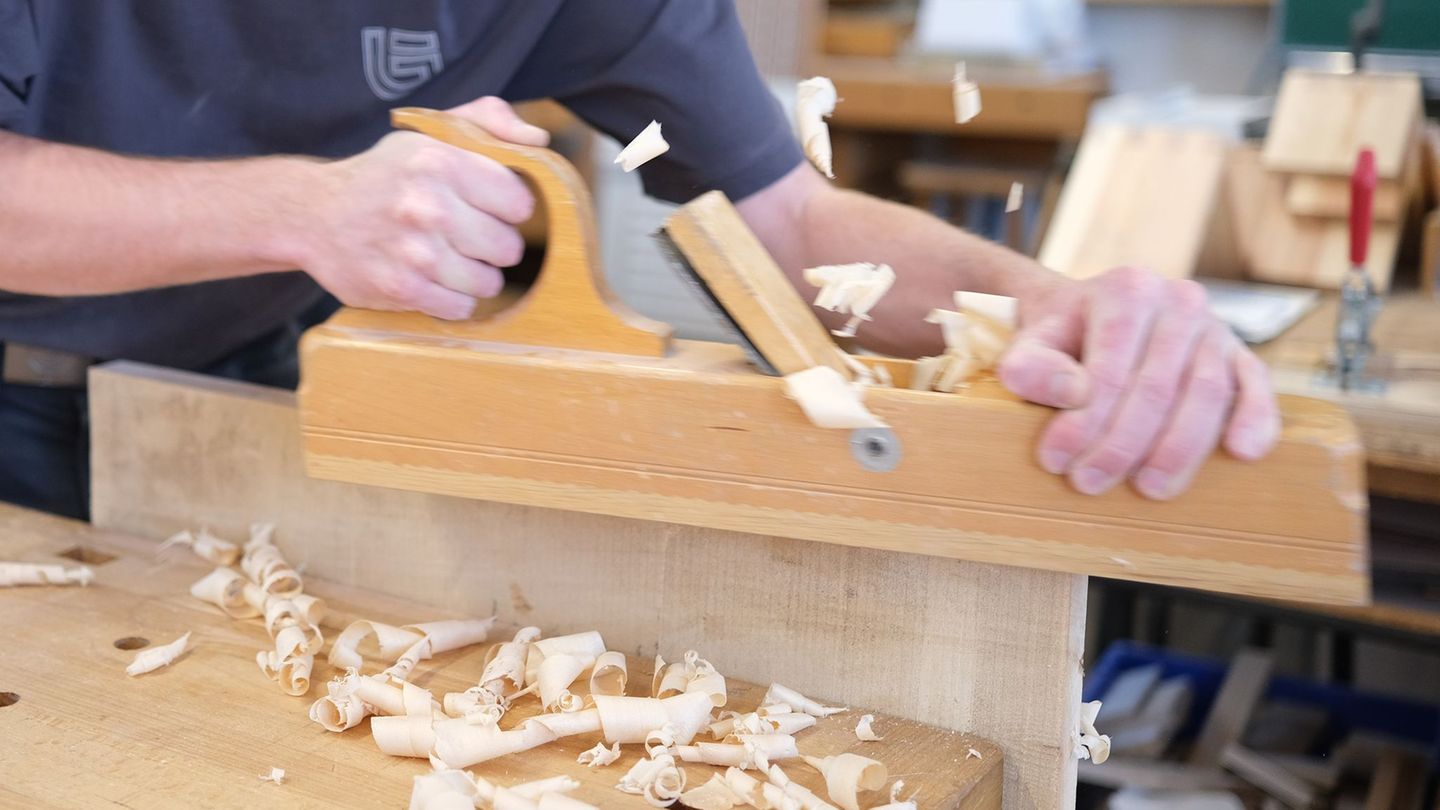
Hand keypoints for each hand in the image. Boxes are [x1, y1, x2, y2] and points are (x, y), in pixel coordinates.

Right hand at [298, 97, 549, 319]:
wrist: (313, 214)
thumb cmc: (384, 174)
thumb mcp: (430, 132)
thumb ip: (489, 121)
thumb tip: (539, 138)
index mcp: (440, 163)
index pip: (519, 202)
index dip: (508, 208)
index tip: (489, 207)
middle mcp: (428, 206)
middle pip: (508, 248)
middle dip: (493, 244)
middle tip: (466, 235)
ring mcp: (414, 252)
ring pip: (488, 283)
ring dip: (474, 275)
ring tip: (448, 257)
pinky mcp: (401, 289)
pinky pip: (460, 308)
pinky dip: (452, 298)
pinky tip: (433, 278)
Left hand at [996, 267, 1279, 499]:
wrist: (1091, 314)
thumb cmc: (1061, 337)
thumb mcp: (1030, 344)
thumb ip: (1030, 365)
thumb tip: (1073, 393)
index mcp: (1127, 290)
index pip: (1110, 370)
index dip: (1083, 423)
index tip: (1056, 461)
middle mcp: (1178, 301)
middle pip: (1158, 388)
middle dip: (1122, 446)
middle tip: (1089, 483)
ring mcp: (1215, 327)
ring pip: (1207, 394)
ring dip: (1177, 450)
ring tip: (1146, 489)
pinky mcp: (1239, 354)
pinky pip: (1255, 386)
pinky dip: (1255, 420)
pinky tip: (1241, 453)